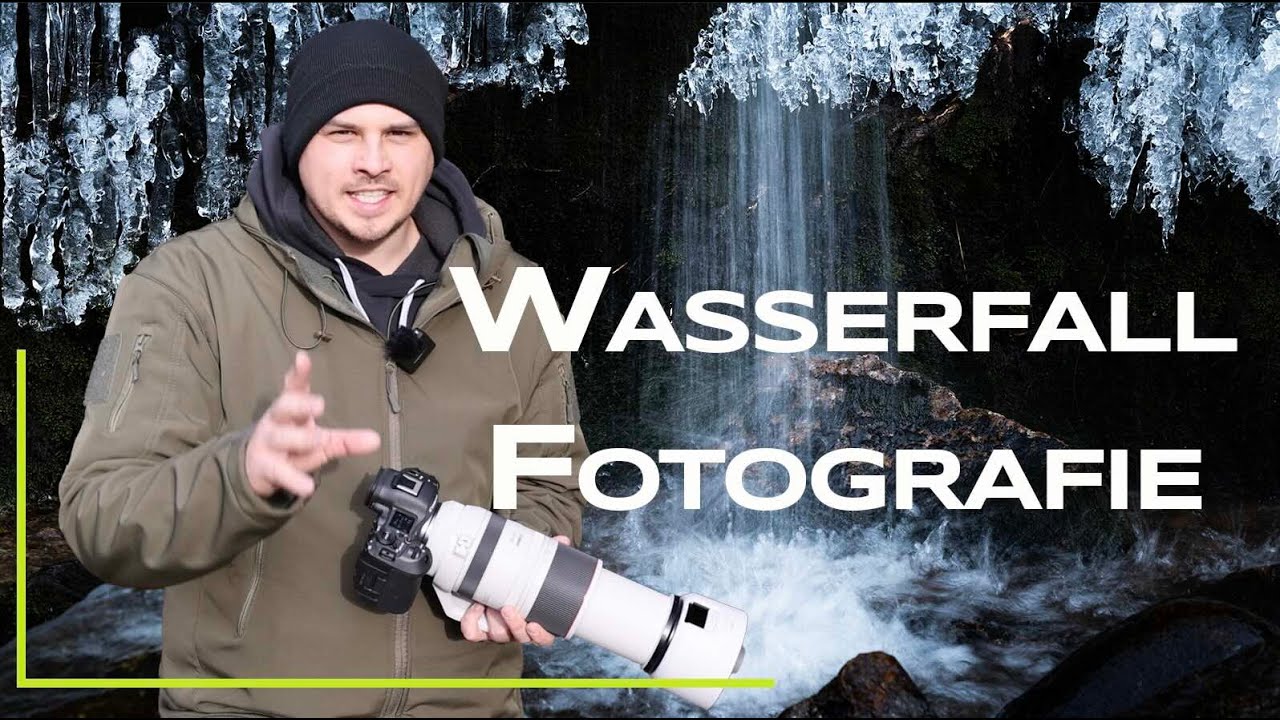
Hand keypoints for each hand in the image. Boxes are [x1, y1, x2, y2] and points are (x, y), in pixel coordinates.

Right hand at [245, 351, 381, 499]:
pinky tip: (307, 487)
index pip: (293, 388)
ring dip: (299, 439)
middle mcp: (277, 423)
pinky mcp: (265, 467)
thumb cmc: (294, 447)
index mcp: (291, 410)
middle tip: (319, 404)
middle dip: (300, 405)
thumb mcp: (323, 442)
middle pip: (283, 407)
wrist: (257, 469)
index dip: (299, 374)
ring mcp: (268, 444)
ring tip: (316, 440)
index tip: (303, 359)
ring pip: (281, 438)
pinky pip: (279, 472)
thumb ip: (347, 440)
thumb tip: (376, 440)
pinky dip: (293, 479)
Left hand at [460, 535, 570, 645]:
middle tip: (507, 607)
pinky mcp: (480, 629)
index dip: (539, 636)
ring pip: (497, 635)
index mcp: (536, 622)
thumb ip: (551, 557)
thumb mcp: (538, 570)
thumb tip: (562, 541)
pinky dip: (471, 623)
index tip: (533, 624)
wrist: (497, 583)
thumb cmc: (523, 583)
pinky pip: (473, 633)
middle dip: (513, 623)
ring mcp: (499, 630)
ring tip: (488, 603)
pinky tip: (475, 607)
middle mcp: (518, 629)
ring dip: (493, 621)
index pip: (543, 638)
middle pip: (520, 636)